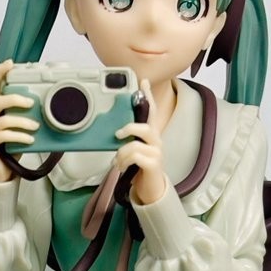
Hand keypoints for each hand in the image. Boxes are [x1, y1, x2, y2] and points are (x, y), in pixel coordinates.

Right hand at [0, 59, 38, 182]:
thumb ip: (21, 114)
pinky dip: (20, 137)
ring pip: (4, 119)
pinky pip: (5, 135)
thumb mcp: (16, 127)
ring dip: (23, 122)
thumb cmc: (9, 147)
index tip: (10, 63)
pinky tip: (30, 140)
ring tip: (35, 127)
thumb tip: (42, 104)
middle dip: (17, 99)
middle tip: (32, 103)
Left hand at [114, 79, 167, 205]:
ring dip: (121, 154)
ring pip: (135, 144)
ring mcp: (157, 152)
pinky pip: (136, 157)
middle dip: (129, 128)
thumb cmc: (140, 168)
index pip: (151, 111)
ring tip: (117, 162)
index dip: (148, 97)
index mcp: (151, 135)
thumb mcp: (134, 150)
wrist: (151, 189)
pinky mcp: (154, 164)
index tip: (143, 82)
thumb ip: (128, 139)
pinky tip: (121, 167)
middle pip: (146, 126)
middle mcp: (156, 141)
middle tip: (117, 134)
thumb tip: (113, 132)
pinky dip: (124, 161)